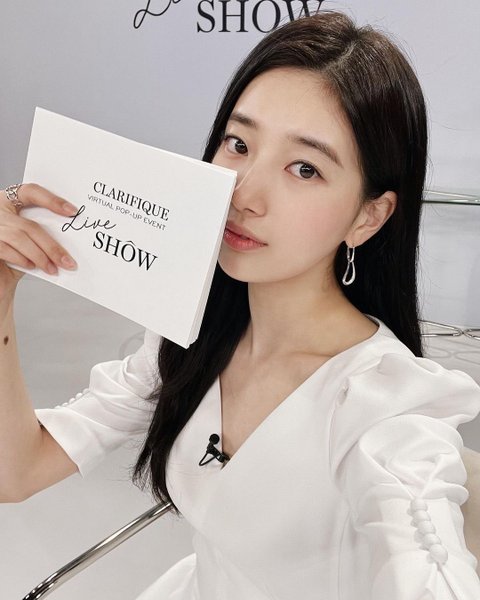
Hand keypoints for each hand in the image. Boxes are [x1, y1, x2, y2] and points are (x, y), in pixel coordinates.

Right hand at [0, 183, 77, 299]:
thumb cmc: (12, 258)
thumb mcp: (29, 241)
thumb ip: (41, 234)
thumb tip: (68, 242)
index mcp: (10, 202)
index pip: (31, 192)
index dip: (51, 200)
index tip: (72, 211)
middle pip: (30, 225)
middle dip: (52, 246)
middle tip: (67, 261)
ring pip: (20, 238)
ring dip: (40, 256)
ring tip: (52, 269)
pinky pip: (5, 248)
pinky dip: (21, 259)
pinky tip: (31, 266)